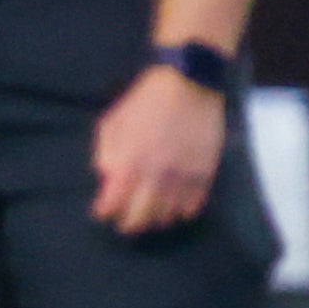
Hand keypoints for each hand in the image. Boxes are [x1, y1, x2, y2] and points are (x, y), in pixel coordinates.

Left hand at [92, 65, 226, 235]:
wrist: (189, 84)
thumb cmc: (144, 102)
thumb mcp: (112, 123)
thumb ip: (106, 153)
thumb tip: (107, 178)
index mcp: (129, 162)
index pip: (113, 203)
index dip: (105, 211)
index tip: (103, 212)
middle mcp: (156, 175)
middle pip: (140, 216)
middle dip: (129, 223)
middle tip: (125, 223)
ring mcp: (183, 176)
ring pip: (168, 214)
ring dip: (156, 219)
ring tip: (151, 217)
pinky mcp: (205, 172)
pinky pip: (194, 204)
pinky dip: (183, 211)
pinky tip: (176, 209)